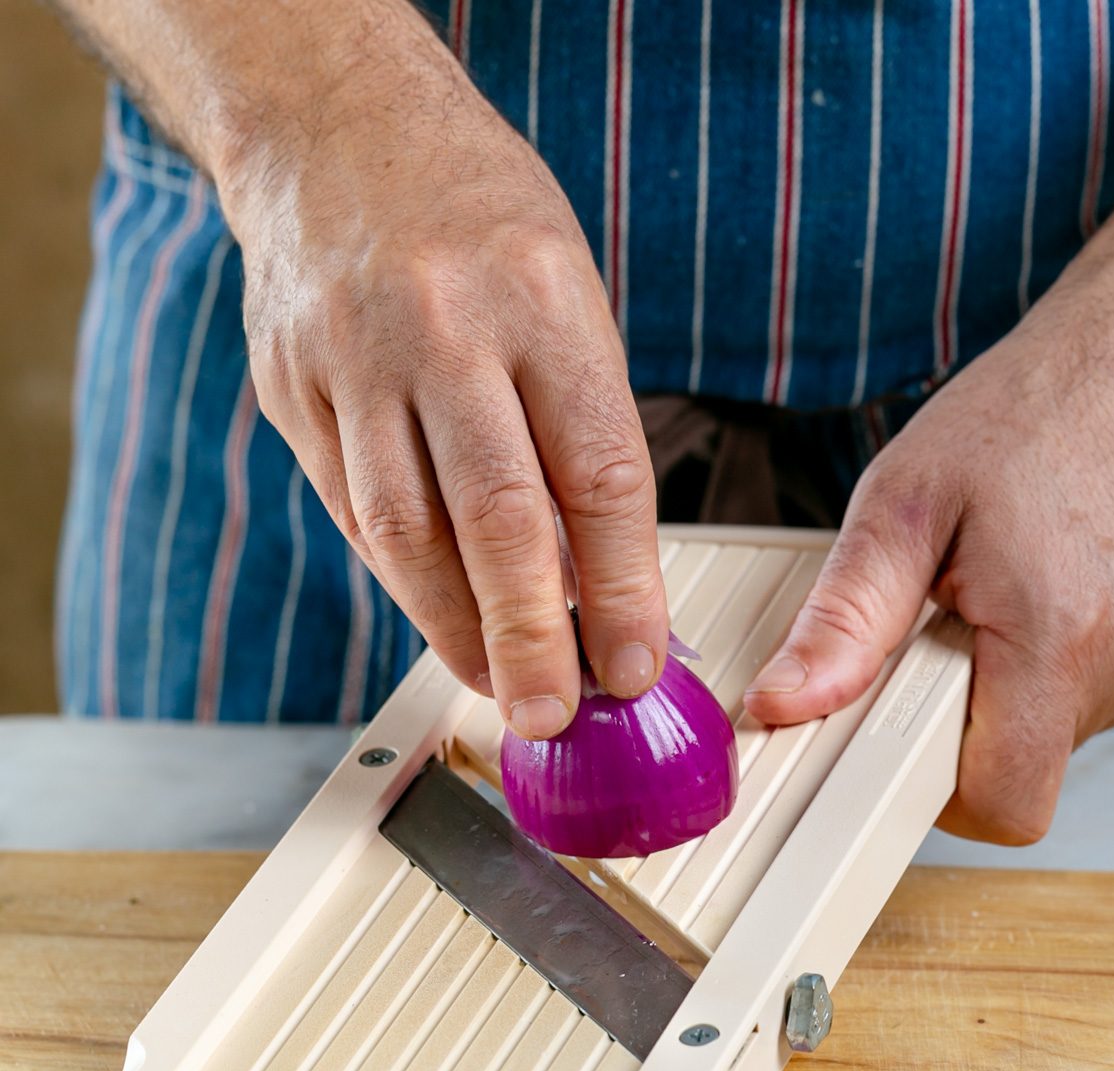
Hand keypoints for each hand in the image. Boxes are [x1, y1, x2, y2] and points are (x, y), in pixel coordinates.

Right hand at [217, 6, 665, 737]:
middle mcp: (445, 329)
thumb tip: (601, 582)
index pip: (598, 475)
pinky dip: (404, 581)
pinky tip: (438, 617)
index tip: (634, 664)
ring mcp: (355, 359)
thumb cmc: (477, 220)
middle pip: (496, 519)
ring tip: (496, 684)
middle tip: (553, 713)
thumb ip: (581, 432)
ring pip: (407, 532)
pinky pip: (355, 512)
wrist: (335, 129)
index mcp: (542, 299)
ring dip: (456, 629)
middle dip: (532, 637)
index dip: (620, 590)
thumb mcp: (567, 296)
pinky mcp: (294, 389)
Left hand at [746, 102, 1113, 842]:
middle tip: (954, 620)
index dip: (941, 794)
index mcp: (1055, 638)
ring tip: (1011, 582)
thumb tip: (785, 703)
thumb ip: (847, 617)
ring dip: (1025, 676)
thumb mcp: (909, 497)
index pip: (1003, 805)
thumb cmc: (1039, 405)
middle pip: (1030, 761)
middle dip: (974, 715)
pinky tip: (1061, 576)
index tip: (905, 738)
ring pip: (1071, 723)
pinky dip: (1075, 649)